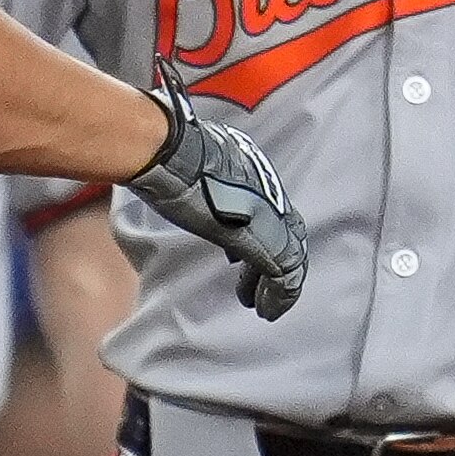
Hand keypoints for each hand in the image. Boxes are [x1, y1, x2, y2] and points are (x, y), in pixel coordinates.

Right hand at [123, 61, 309, 318]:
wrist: (167, 150)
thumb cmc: (165, 147)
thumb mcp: (185, 157)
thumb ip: (193, 169)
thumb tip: (170, 175)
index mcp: (252, 165)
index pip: (271, 207)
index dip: (264, 234)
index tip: (241, 257)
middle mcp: (267, 187)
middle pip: (288, 232)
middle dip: (275, 263)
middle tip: (258, 286)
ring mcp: (268, 212)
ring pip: (290, 256)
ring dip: (276, 285)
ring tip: (260, 304)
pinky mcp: (261, 237)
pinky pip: (284, 274)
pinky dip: (278, 295)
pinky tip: (263, 308)